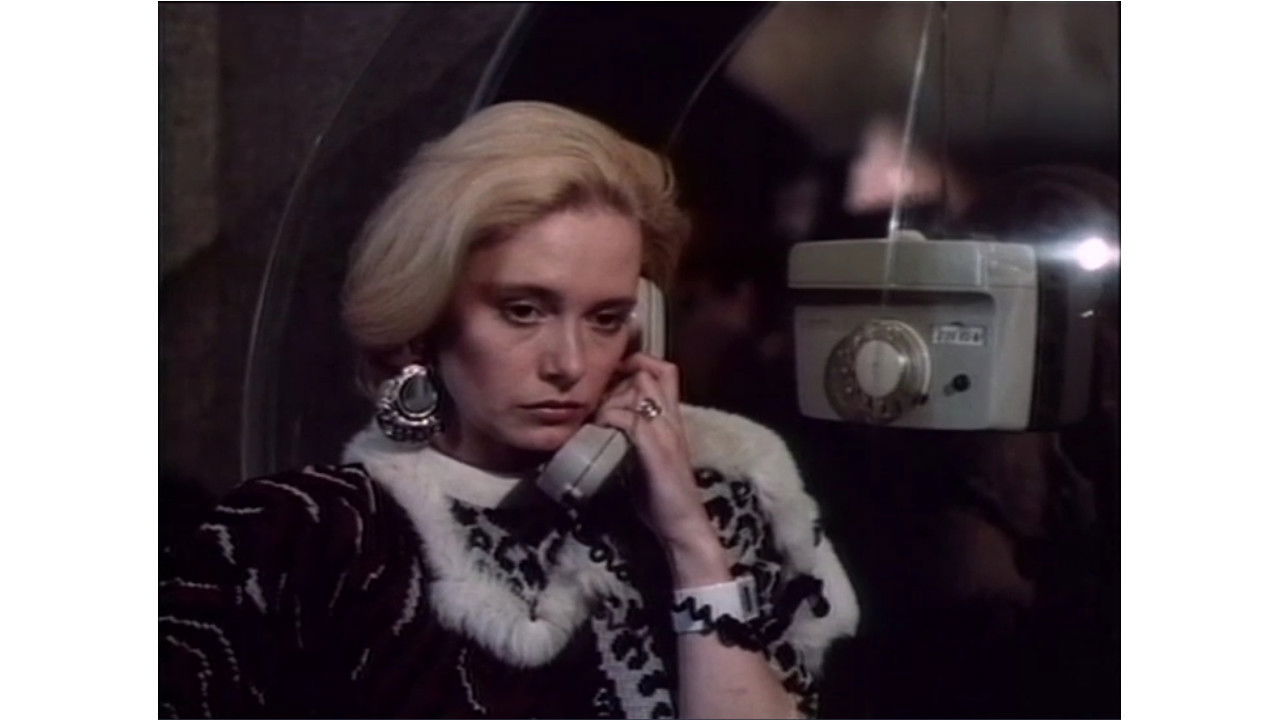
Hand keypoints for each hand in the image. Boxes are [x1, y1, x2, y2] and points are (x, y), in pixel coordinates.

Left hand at [595, 354, 729, 585]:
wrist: (683, 525)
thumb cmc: (663, 496)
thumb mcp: (650, 455)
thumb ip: (636, 434)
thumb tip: (606, 422)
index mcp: (674, 419)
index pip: (664, 370)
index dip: (638, 364)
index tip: (614, 377)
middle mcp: (673, 419)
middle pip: (651, 372)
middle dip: (620, 377)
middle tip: (600, 398)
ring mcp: (666, 432)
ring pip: (639, 389)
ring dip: (612, 397)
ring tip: (598, 418)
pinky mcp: (655, 449)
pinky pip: (628, 418)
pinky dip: (609, 418)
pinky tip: (599, 432)